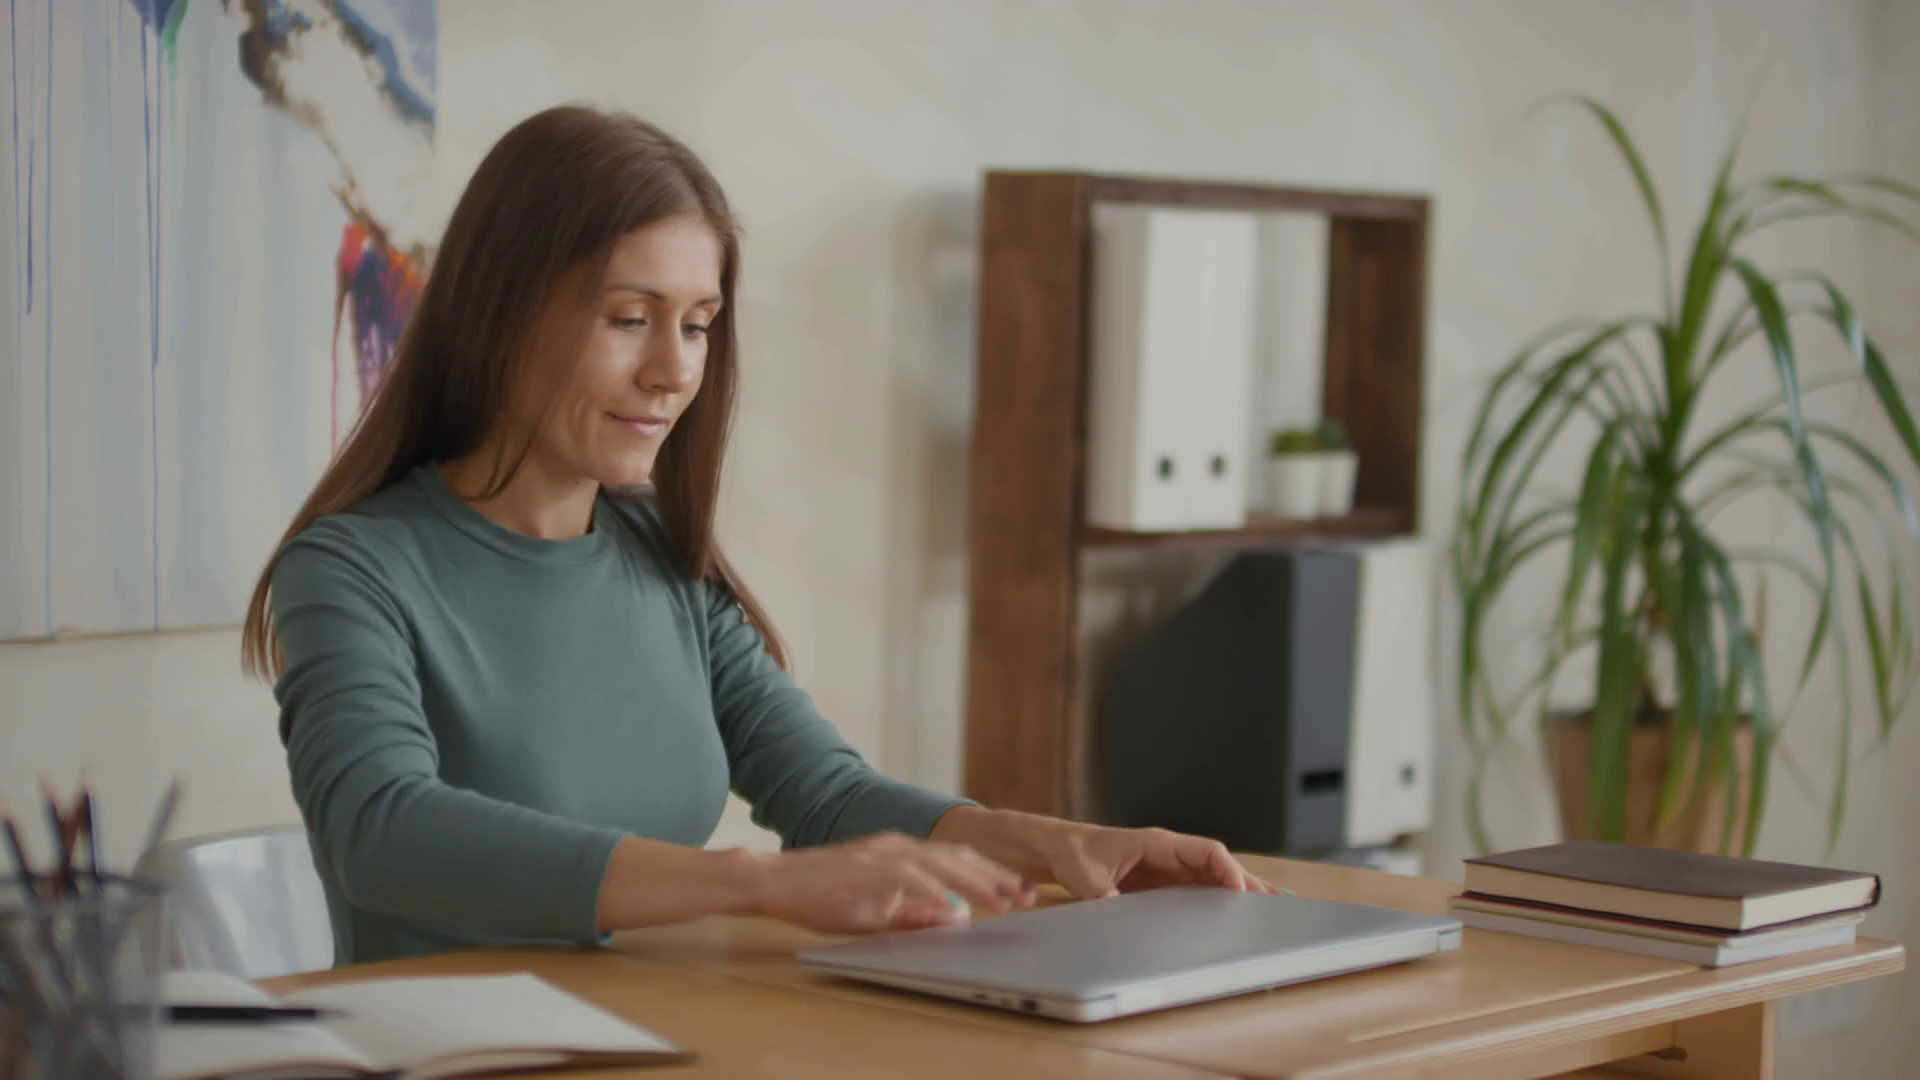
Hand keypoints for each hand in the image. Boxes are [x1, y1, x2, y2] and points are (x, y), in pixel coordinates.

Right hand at [750, 831, 1037, 933]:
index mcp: (904, 854)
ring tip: (1003, 898)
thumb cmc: (822, 895)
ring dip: (976, 881)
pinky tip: (953, 904)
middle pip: (960, 858)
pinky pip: (907, 877)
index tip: (1022, 893)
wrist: (775, 880)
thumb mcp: (878, 911)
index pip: (958, 862)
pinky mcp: (866, 866)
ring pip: (941, 863)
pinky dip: (933, 890)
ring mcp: (883, 854)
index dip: (993, 876)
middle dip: (997, 876)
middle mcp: (899, 847)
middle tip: (1028, 894)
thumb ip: (917, 913)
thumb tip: (957, 918)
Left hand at [1033, 823, 1282, 898]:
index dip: (1226, 870)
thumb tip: (1121, 911)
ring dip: (1238, 890)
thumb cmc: (1074, 854)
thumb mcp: (1088, 878)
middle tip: (1274, 903)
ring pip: (1212, 877)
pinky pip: (1197, 888)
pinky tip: (1236, 911)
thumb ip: (1107, 896)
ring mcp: (1168, 866)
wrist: (1058, 849)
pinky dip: (1219, 897)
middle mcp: (1168, 852)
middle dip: (1245, 881)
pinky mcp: (1162, 881)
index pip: (1204, 851)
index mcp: (1157, 842)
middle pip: (1217, 864)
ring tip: (1269, 907)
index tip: (1239, 892)